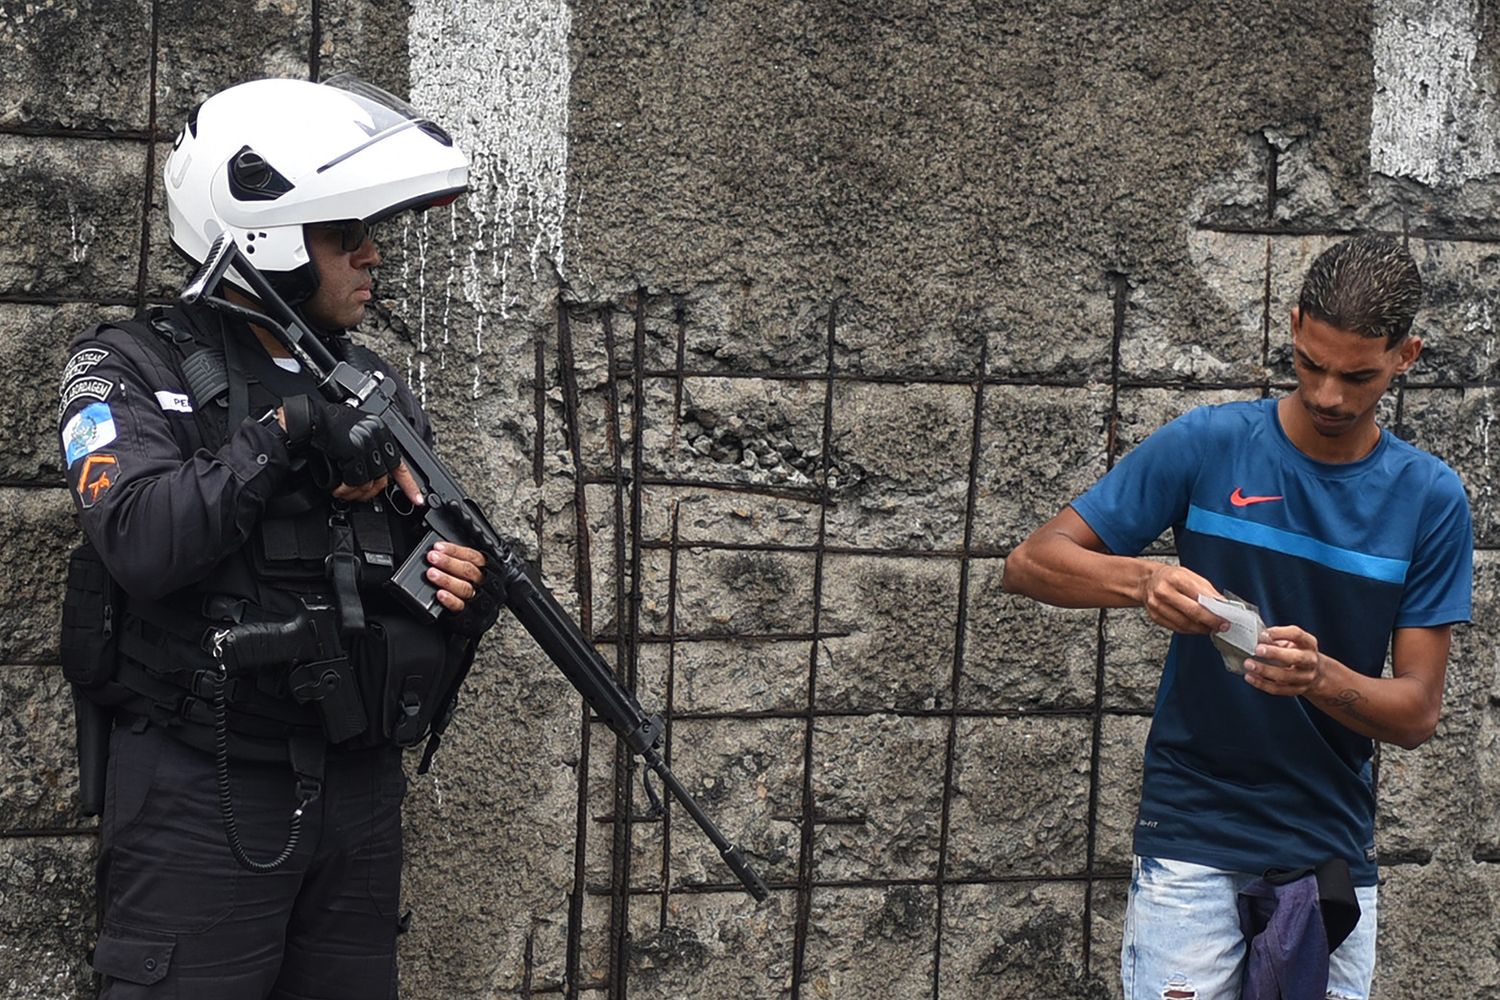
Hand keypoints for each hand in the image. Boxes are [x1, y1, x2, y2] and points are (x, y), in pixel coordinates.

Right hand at [281, 396, 423, 505]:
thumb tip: (376, 478)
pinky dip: (346, 489)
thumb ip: (370, 452)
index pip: (400, 464)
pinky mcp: (354, 450)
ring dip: (355, 493)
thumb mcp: (357, 435)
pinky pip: (355, 480)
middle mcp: (377, 436)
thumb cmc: (327, 427)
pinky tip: (338, 489)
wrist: (308, 419)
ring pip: (370, 482)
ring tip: (344, 493)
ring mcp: (366, 443)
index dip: (409, 485)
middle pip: (383, 478)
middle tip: (357, 496)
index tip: (417, 499)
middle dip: (370, 492)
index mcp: (382, 432)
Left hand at [425, 541, 486, 613]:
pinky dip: (450, 599)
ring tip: (431, 573)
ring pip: (465, 588)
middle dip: (449, 563)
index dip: (455, 551)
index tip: (439, 547)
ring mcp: (481, 602)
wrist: (476, 619)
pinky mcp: (471, 617)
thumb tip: (440, 551)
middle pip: (470, 571)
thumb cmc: (473, 589)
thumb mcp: (473, 574)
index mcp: (492, 571)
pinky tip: (439, 594)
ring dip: (447, 580)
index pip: (474, 557)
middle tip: (433, 557)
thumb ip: (461, 562)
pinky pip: (461, 607)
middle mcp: (489, 586)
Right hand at [1139, 563, 1227, 633]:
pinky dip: (1190, 630)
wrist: (1147, 581)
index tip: (1226, 617)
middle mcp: (1163, 591)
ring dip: (1201, 628)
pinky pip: (1176, 628)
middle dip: (1211, 622)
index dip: (1214, 610)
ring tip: (1211, 627)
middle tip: (1221, 626)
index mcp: (1175, 578)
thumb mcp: (1190, 575)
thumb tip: (1222, 604)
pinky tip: (1198, 627)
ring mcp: (1157, 605)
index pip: (1199, 597)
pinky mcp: (1155, 616)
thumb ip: (1206, 590)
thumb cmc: (1170, 577)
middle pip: (1192, 612)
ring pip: (1185, 624)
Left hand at [1242, 624, 1322, 696]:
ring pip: (1285, 676)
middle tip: (1257, 650)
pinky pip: (1278, 689)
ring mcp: (1305, 677)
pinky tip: (1250, 677)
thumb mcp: (1292, 641)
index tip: (1263, 634)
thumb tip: (1257, 637)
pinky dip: (1262, 683)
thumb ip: (1277, 638)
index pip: (1296, 635)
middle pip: (1295, 657)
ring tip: (1248, 664)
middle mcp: (1310, 661)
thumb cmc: (1297, 652)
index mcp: (1309, 643)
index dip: (1279, 633)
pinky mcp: (1297, 690)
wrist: (1317, 674)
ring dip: (1264, 670)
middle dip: (1275, 653)